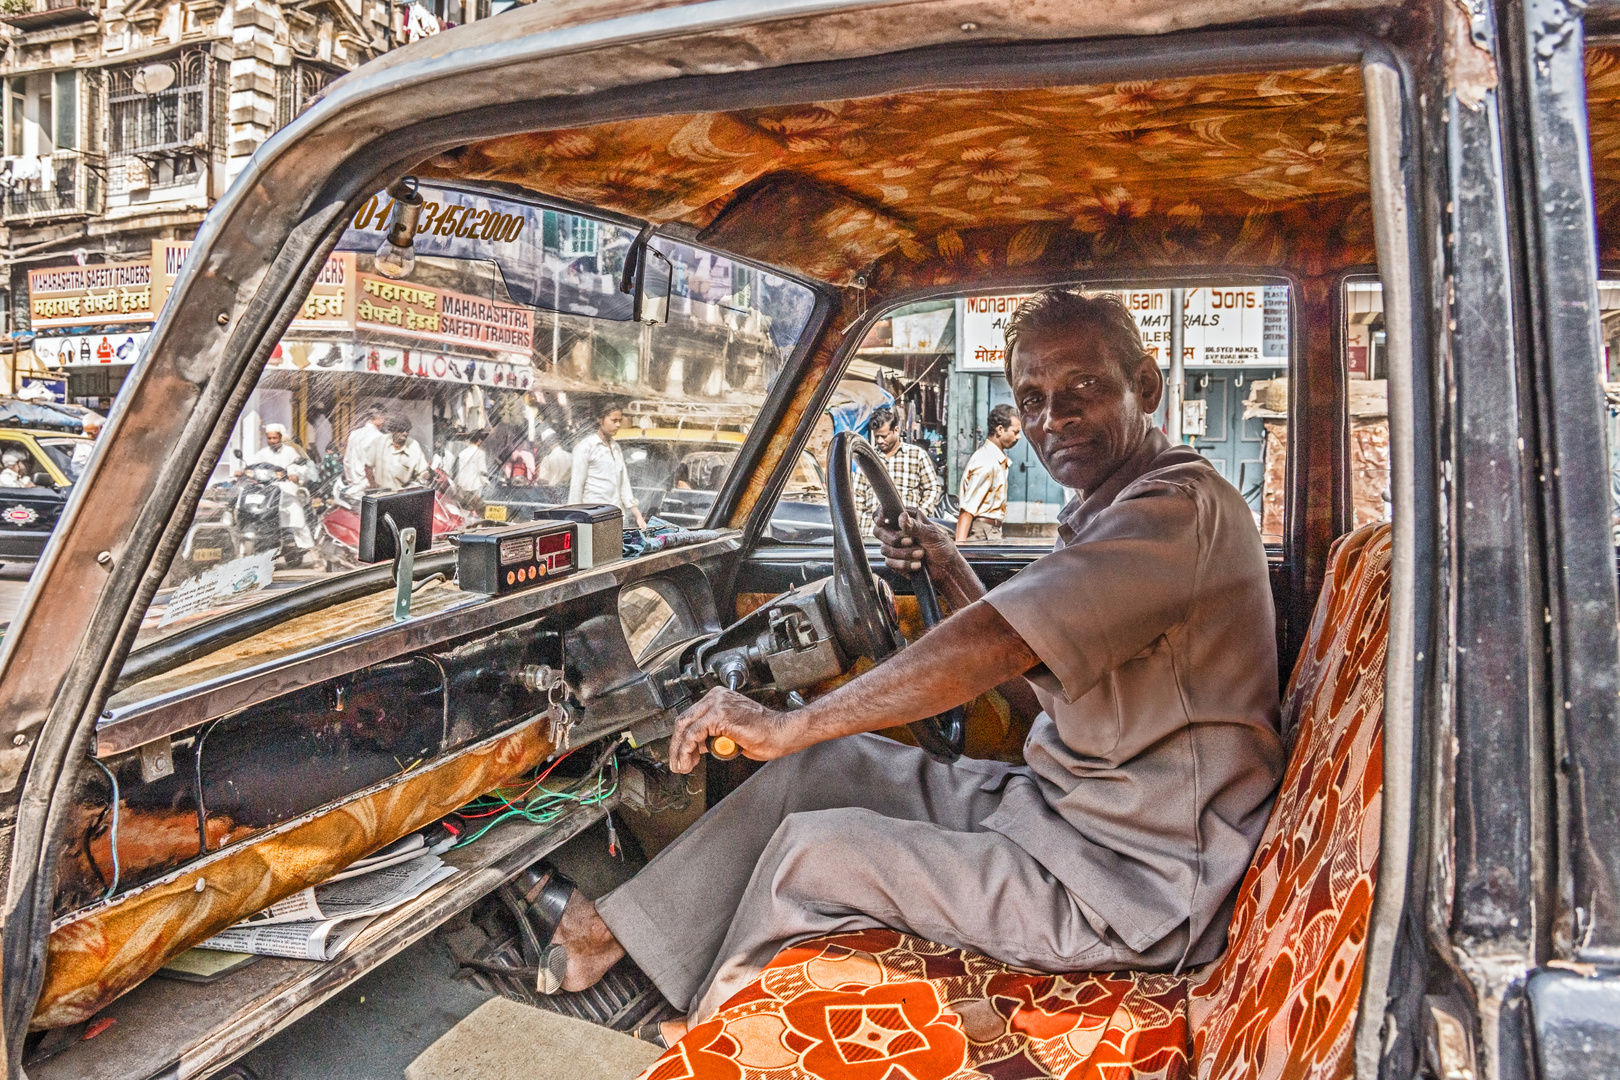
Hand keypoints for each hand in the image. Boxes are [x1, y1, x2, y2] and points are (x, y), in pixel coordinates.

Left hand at [668, 687, 801, 773]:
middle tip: (677, 763)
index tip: (682, 755)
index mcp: (719, 698)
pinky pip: (694, 734)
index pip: (691, 717)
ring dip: (680, 750)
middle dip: (677, 745)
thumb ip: (713, 734)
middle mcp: (717, 697)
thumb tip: (697, 744)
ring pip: (686, 727)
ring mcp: (717, 704)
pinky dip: (687, 749)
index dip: (682, 739)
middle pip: (685, 720)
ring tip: (682, 765)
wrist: (782, 733)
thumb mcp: (731, 733)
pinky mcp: (719, 715)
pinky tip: (688, 760)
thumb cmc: (765, 734)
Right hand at [874, 508, 959, 581]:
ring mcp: (895, 547)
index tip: (881, 521)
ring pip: (885, 549)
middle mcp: (899, 531)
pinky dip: (904, 564)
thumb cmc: (942, 548)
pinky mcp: (895, 561)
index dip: (880, 515)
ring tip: (921, 554)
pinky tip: (917, 565)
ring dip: (904, 554)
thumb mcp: (931, 534)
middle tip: (910, 541)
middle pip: (879, 531)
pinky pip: (889, 562)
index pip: (886, 512)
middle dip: (894, 539)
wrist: (945, 569)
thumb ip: (915, 526)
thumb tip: (902, 516)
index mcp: (908, 518)